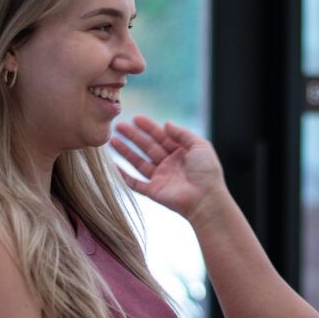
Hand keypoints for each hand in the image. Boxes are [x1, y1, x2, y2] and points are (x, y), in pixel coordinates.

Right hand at [110, 116, 226, 221]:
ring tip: (112, 140)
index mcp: (181, 152)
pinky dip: (124, 175)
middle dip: (133, 136)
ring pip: (139, 162)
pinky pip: (135, 183)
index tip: (136, 118)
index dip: (149, 127)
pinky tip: (114, 165)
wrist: (205, 199)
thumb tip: (166, 123)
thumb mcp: (199, 146)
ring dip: (126, 151)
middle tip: (118, 126)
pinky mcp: (153, 191)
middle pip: (148, 147)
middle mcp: (169, 164)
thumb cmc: (206, 172)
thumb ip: (182, 133)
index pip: (162, 136)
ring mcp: (160, 178)